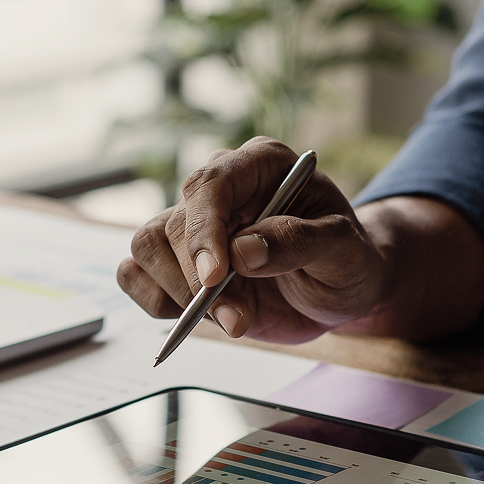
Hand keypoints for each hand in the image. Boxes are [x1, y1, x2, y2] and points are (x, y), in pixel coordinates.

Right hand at [118, 137, 389, 343]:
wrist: (340, 289)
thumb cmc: (347, 260)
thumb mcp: (344, 251)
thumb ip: (299, 242)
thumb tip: (244, 250)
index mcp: (260, 164)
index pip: (210, 184)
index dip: (204, 230)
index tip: (215, 276)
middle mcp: (220, 188)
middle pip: (173, 225)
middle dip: (199, 283)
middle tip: (238, 319)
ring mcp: (194, 224)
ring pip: (146, 248)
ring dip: (180, 296)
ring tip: (234, 319)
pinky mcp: (177, 261)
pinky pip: (136, 275)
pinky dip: (159, 303)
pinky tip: (203, 316)